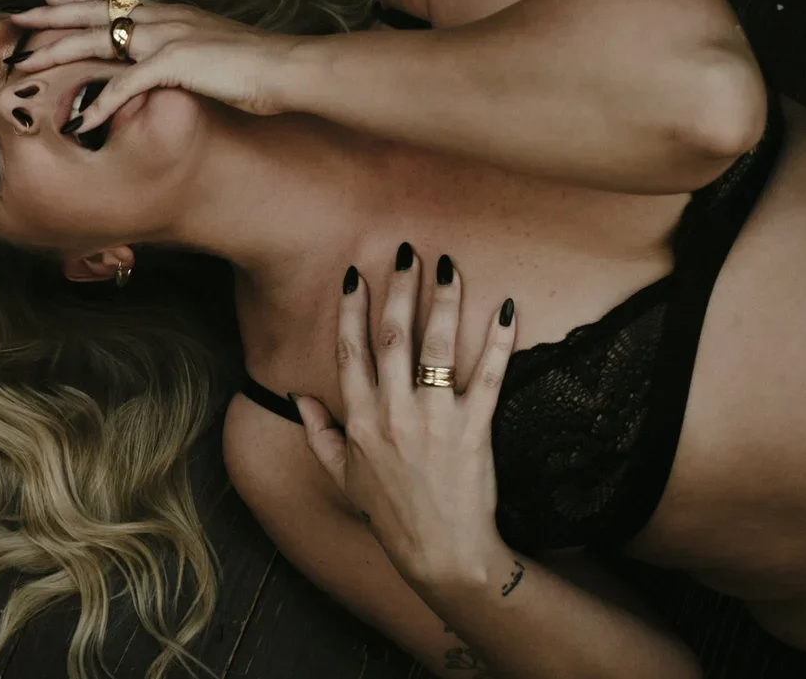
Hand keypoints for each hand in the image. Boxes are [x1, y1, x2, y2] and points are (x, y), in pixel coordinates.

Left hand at [7, 0, 300, 128]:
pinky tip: (78, 122)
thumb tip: (171, 63)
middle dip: (50, 20)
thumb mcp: (213, 52)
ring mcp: (166, 37)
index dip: (74, 2)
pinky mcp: (175, 62)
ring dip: (57, 57)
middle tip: (15, 24)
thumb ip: (184, 54)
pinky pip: (126, 85)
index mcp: (169, 14)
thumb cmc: (258, 67)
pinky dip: (99, 104)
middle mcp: (162, 19)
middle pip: (92, 14)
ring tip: (25, 70)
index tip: (45, 2)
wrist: (287, 67)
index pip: (111, 2)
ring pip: (96, 43)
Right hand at [295, 247, 517, 586]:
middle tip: (409, 251)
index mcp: (359, 420)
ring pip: (437, 348)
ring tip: (449, 267)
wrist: (442, 554)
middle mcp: (393, 414)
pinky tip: (505, 308)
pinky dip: (498, 342)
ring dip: (444, 302)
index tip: (356, 274)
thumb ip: (319, 434)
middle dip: (399, 289)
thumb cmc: (392, 516)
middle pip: (393, 337)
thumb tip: (299, 399)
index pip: (351, 352)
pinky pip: (489, 378)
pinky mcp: (474, 431)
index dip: (352, 310)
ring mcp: (434, 421)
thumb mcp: (344, 477)